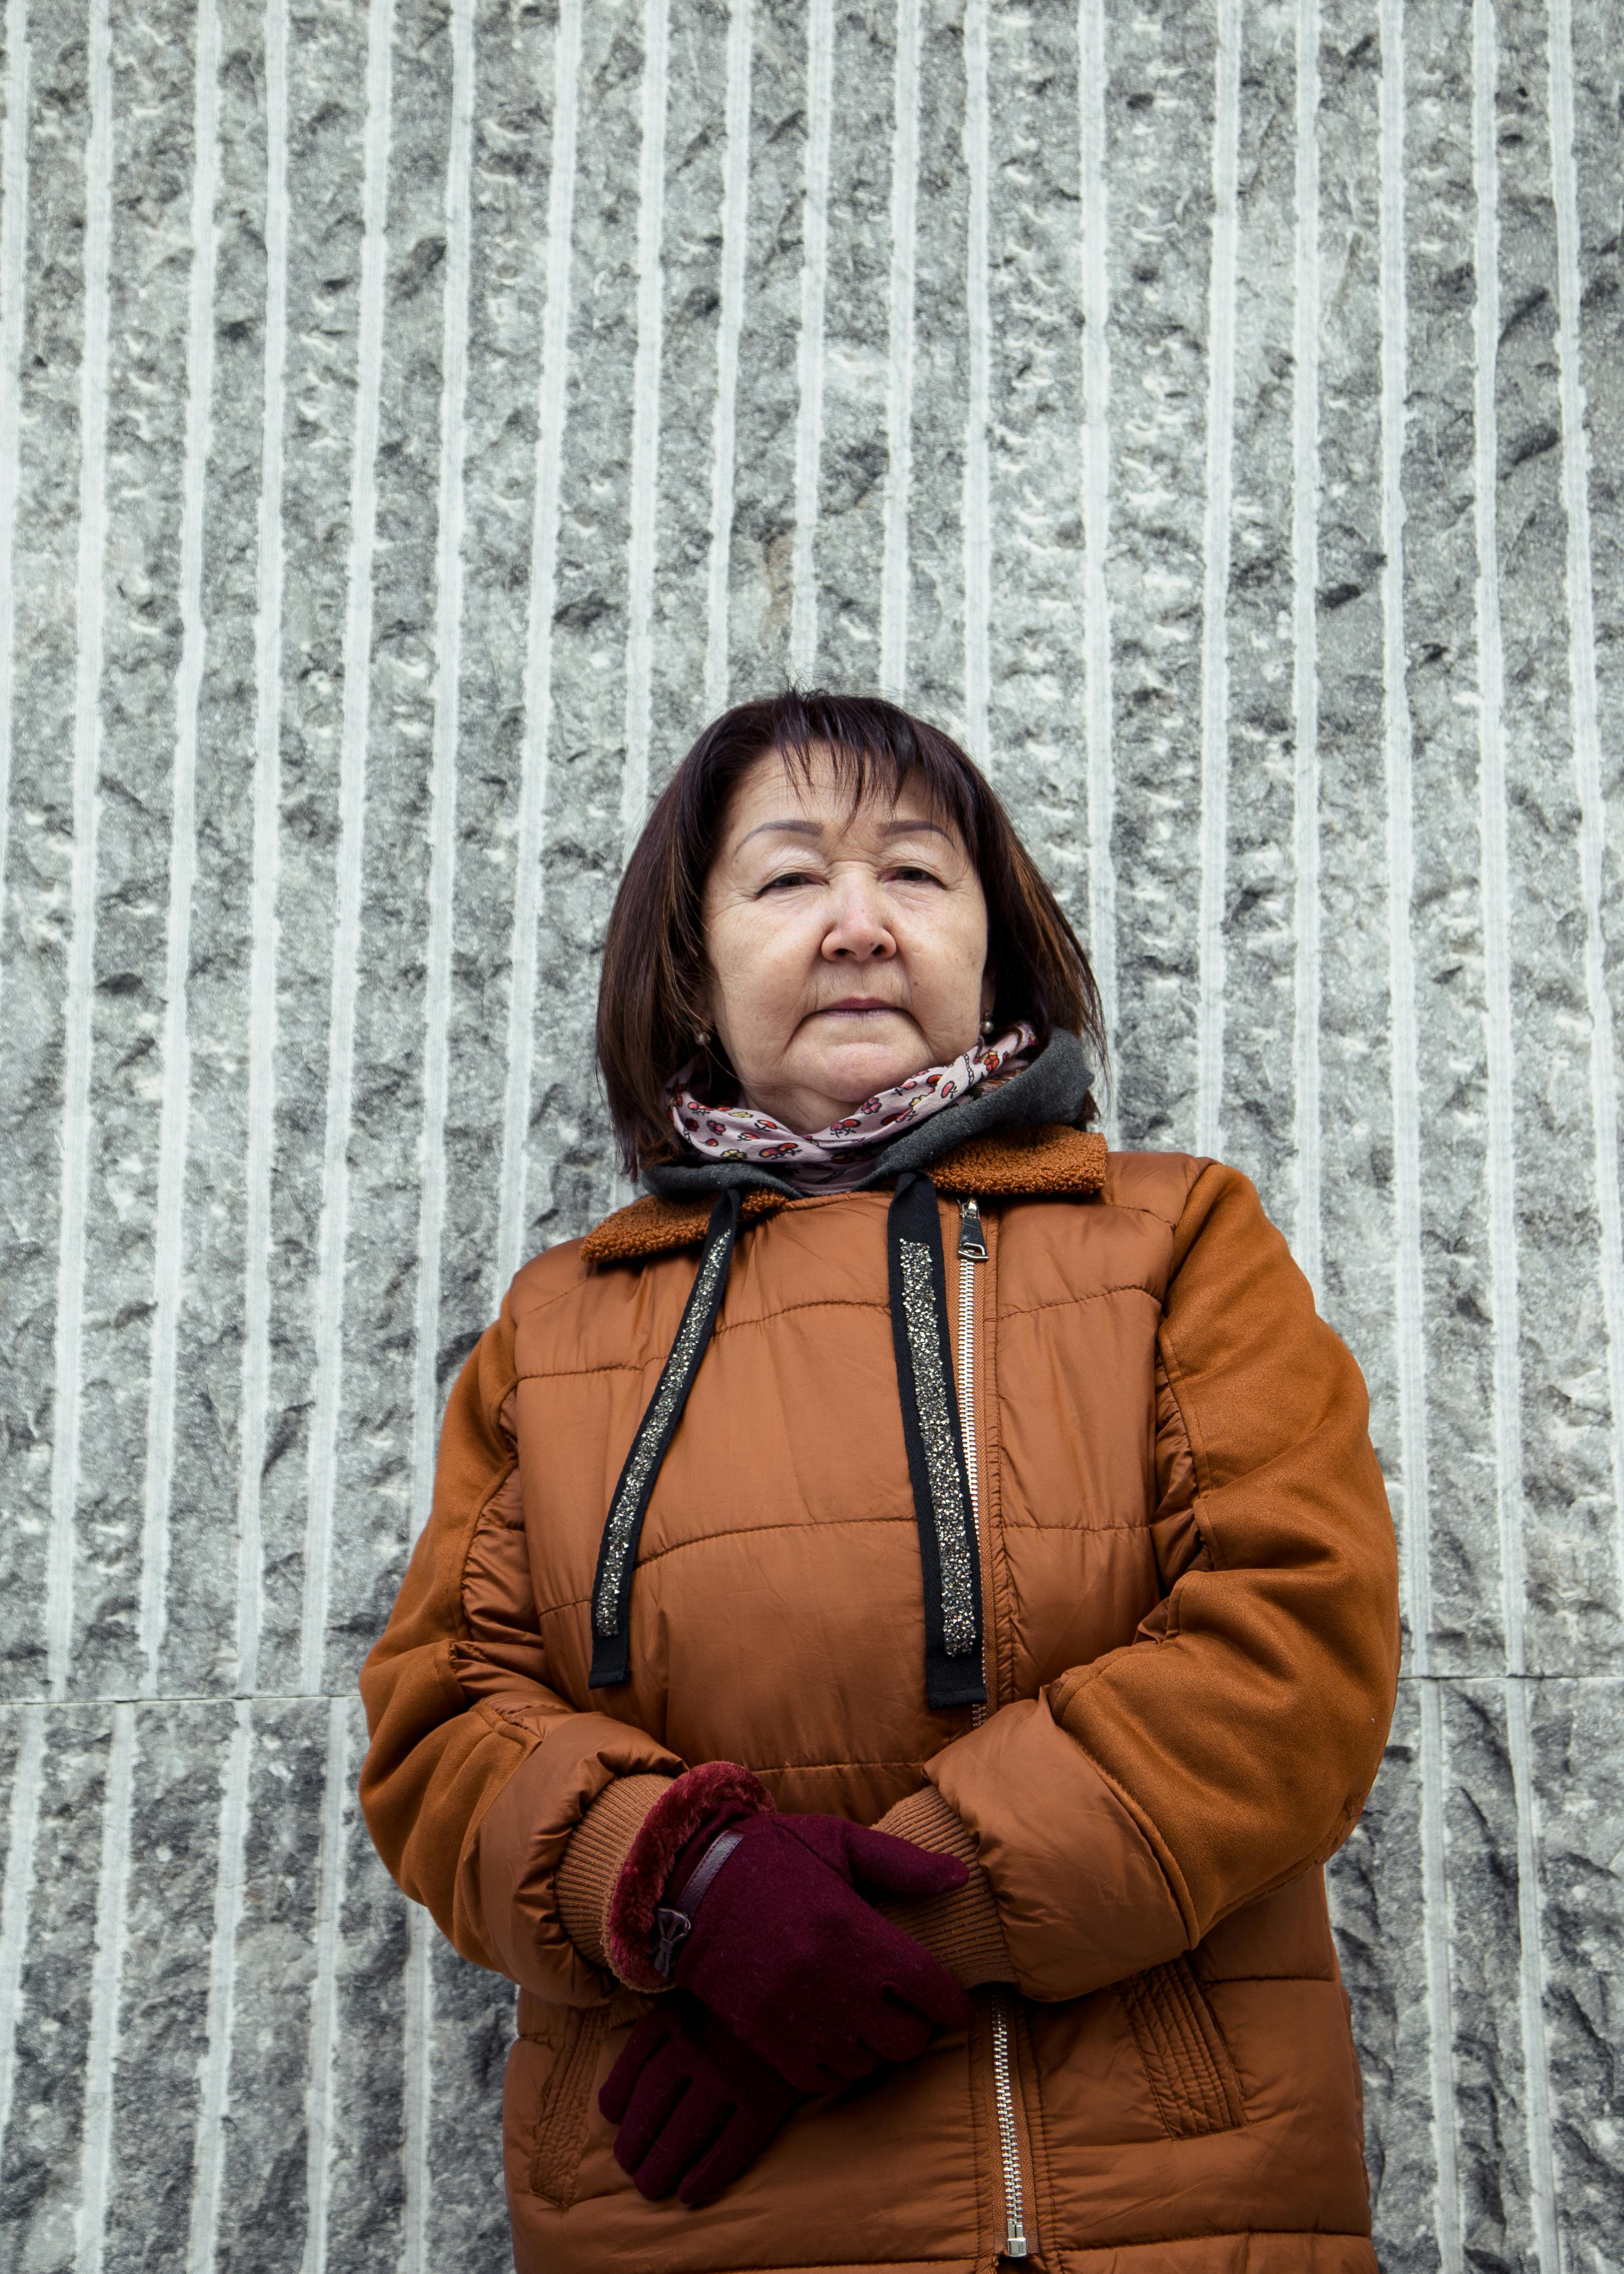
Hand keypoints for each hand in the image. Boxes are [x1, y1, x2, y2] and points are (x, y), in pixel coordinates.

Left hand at [599, 1994, 804, 2204]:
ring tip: (652, 2188)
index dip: (617, 2099)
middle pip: (652, 2106)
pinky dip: (708, 2176)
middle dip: (634, 2144)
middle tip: (630, 2166)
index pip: (633, 2066)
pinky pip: (730, 2148)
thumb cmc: (749, 1990)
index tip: (613, 2117)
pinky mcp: (765, 2100)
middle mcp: (696, 2046)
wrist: (810, 1989)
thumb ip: (671, 2006)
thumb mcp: (703, 1984)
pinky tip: (690, 2194)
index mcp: (676, 2014)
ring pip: (684, 2134)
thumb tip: (635, 2046)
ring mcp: (731, 2076)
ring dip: (662, 2168)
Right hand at [668, 1813, 970, 2092]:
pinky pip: (823, 2079)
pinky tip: (833, 2035)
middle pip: (905, 2040)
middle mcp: (832, 1982)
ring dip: (875, 2047)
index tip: (956, 2008)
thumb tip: (959, 1877)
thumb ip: (901, 1864)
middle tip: (905, 2009)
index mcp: (853, 1930)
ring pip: (866, 2064)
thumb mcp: (838, 1842)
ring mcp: (799, 2018)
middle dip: (915, 2027)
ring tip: (866, 2019)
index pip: (927, 1987)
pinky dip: (836, 2065)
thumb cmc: (773, 1859)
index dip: (951, 2004)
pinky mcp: (768, 2042)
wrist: (692, 1885)